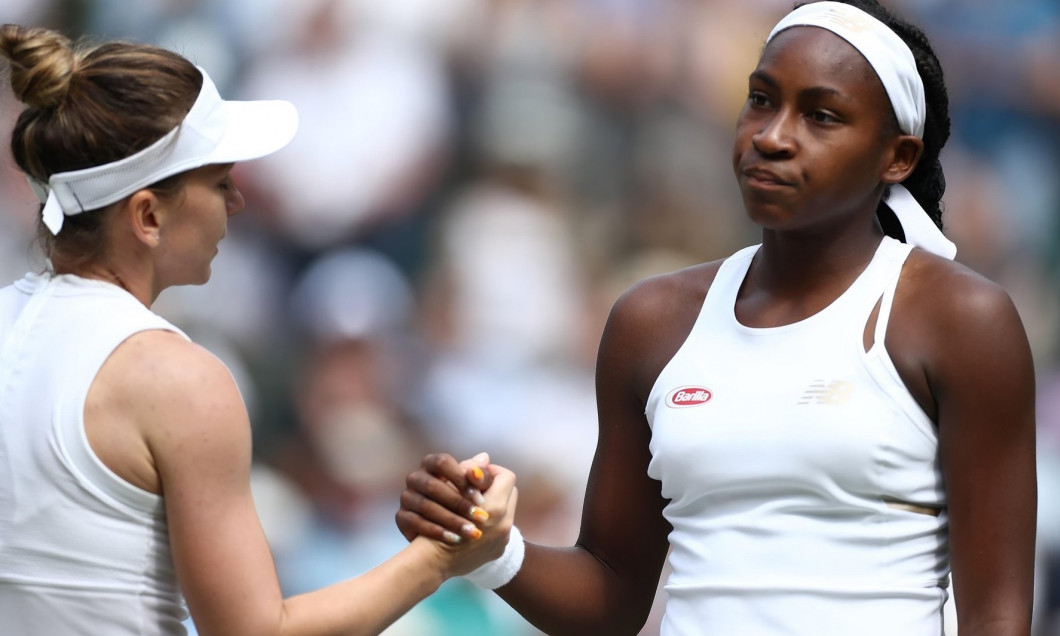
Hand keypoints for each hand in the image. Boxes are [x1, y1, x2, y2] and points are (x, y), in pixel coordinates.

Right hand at [396, 452, 498, 543]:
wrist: (443, 537)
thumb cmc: (462, 504)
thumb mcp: (474, 490)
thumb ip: (479, 476)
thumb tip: (484, 458)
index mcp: (432, 464)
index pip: (442, 462)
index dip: (461, 478)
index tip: (481, 498)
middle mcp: (416, 477)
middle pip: (432, 485)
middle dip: (459, 502)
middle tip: (480, 517)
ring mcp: (406, 497)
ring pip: (425, 506)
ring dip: (451, 520)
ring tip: (472, 532)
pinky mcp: (401, 517)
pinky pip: (416, 522)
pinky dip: (437, 531)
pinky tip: (455, 539)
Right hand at [434, 461, 517, 577]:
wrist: (431, 563)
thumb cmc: (434, 522)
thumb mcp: (449, 490)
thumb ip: (469, 473)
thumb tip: (484, 458)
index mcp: (495, 507)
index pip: (505, 476)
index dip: (489, 473)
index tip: (475, 477)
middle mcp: (504, 525)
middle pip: (509, 493)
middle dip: (493, 489)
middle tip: (475, 491)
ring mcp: (502, 540)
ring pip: (506, 511)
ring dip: (491, 506)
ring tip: (475, 508)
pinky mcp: (496, 552)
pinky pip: (500, 530)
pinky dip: (489, 524)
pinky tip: (472, 524)